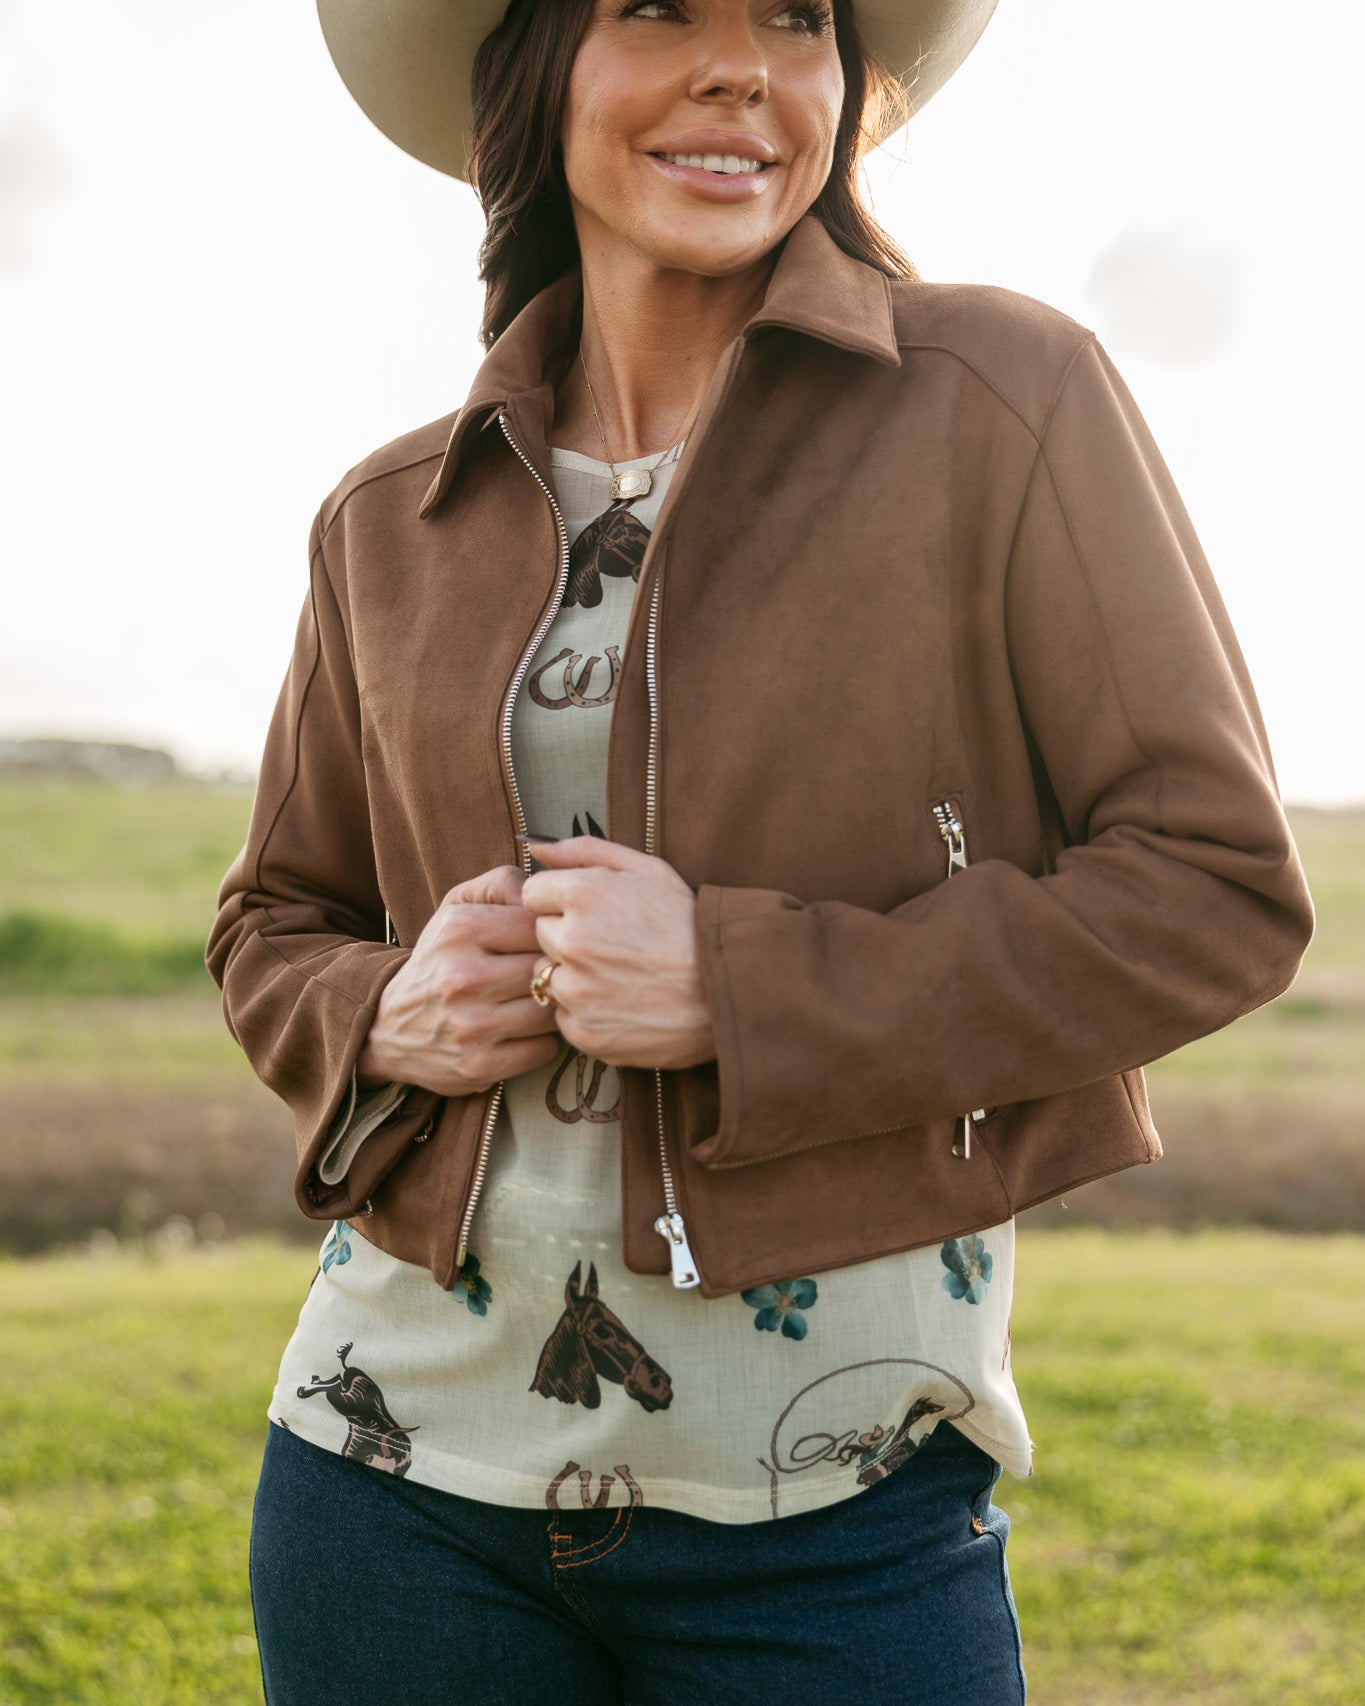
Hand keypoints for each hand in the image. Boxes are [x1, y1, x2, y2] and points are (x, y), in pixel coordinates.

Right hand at [357, 865, 562, 1096]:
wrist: (387, 1027)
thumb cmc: (440, 960)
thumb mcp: (457, 907)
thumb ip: (504, 884)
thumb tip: (545, 891)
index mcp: (460, 928)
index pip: (539, 923)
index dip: (550, 934)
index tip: (542, 943)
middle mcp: (463, 976)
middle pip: (549, 967)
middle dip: (555, 972)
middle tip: (547, 975)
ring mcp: (471, 1025)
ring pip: (551, 1010)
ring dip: (552, 1008)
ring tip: (536, 1002)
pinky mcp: (479, 1065)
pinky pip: (544, 1048)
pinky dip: (542, 1041)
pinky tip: (524, 1032)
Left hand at [519, 836, 716, 1070]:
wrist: (730, 989)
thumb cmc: (690, 924)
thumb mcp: (648, 870)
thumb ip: (584, 851)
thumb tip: (534, 847)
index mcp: (583, 894)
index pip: (533, 894)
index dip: (562, 901)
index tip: (593, 913)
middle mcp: (571, 941)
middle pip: (540, 935)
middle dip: (567, 937)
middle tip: (613, 946)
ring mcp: (575, 991)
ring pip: (548, 977)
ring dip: (573, 976)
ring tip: (620, 976)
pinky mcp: (584, 1032)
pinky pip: (565, 1016)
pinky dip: (586, 1012)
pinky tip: (622, 1003)